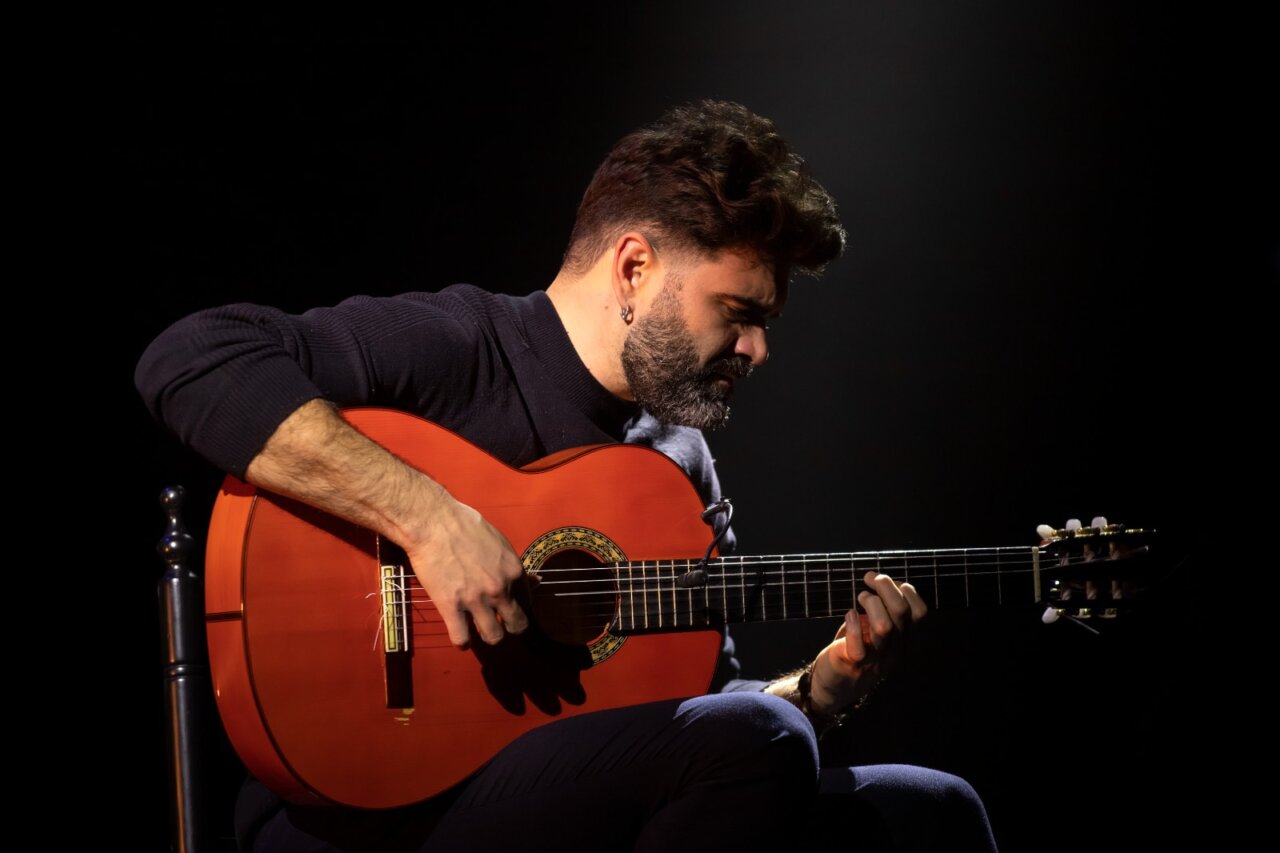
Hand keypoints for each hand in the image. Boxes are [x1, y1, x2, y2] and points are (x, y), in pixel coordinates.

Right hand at [404, 493, 528, 648]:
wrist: (432, 523)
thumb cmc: (464, 525)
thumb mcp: (499, 542)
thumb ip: (514, 565)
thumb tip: (535, 580)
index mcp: (514, 571)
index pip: (528, 602)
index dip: (520, 606)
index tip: (512, 607)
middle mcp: (500, 589)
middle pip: (517, 626)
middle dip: (511, 628)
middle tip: (501, 624)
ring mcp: (476, 600)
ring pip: (493, 638)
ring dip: (488, 636)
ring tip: (480, 629)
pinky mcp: (450, 607)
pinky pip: (461, 639)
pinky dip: (462, 641)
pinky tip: (460, 633)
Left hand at [807, 571, 926, 715]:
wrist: (835, 686)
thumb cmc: (856, 648)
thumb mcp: (876, 629)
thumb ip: (884, 610)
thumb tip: (882, 580)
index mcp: (904, 639)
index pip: (919, 611)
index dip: (906, 589)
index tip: (886, 581)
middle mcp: (894, 649)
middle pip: (901, 611)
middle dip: (885, 586)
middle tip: (869, 579)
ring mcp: (875, 658)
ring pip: (883, 626)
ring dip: (871, 603)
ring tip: (860, 598)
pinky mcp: (853, 664)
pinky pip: (858, 645)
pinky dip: (853, 624)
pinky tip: (849, 614)